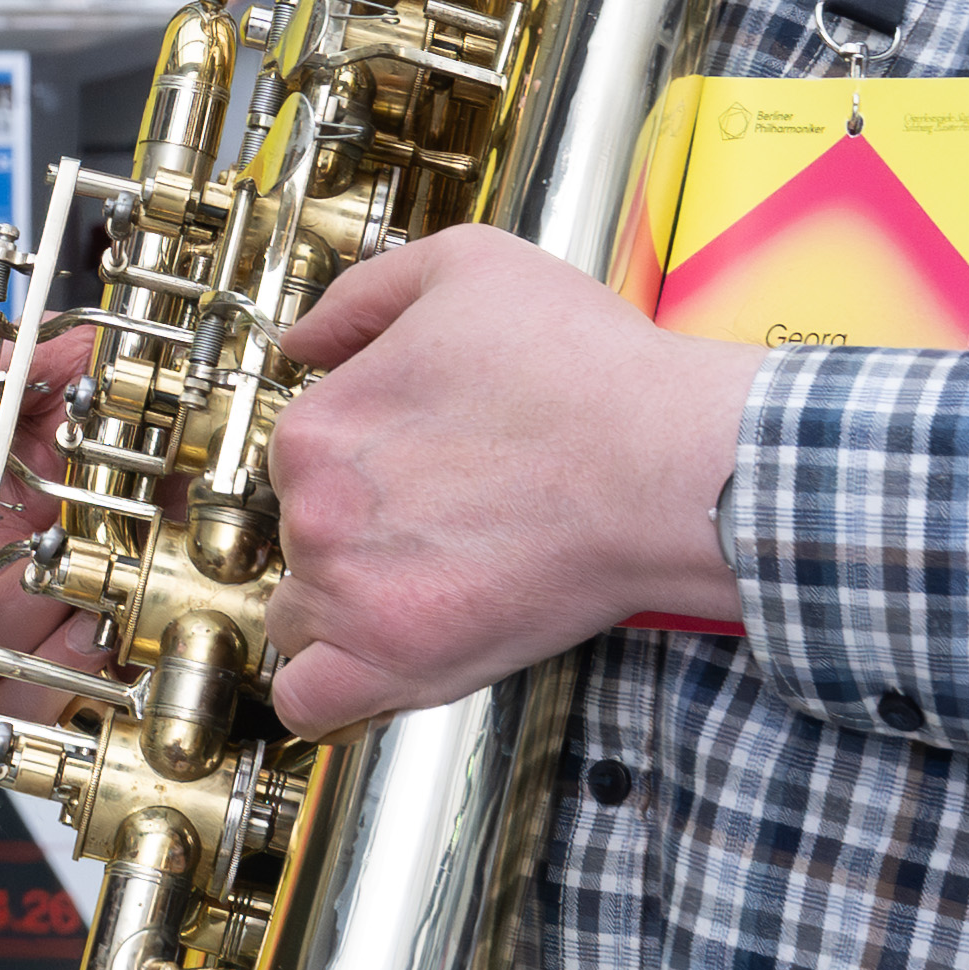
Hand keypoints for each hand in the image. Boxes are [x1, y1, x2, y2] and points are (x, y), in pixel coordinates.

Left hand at [266, 230, 759, 737]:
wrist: (670, 468)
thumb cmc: (592, 373)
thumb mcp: (467, 266)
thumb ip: (364, 294)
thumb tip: (302, 338)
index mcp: (319, 425)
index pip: (297, 456)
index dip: (356, 458)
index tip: (409, 467)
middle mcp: (317, 512)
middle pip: (297, 535)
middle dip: (354, 529)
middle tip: (437, 521)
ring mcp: (352, 595)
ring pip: (298, 617)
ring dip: (340, 608)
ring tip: (420, 587)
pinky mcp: (398, 664)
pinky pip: (311, 703)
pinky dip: (328, 691)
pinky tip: (372, 663)